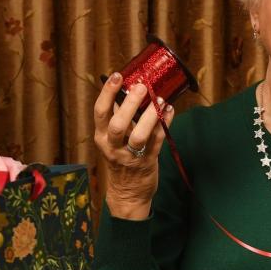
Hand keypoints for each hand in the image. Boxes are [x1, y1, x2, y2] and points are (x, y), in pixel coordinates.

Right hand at [94, 73, 174, 219]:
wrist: (128, 193)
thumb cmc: (121, 160)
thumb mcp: (112, 140)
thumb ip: (117, 117)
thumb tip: (127, 89)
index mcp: (101, 137)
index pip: (100, 112)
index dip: (107, 93)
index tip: (117, 76)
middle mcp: (113, 147)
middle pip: (117, 124)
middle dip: (129, 104)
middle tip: (141, 87)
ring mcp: (130, 156)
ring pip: (139, 135)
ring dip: (150, 116)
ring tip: (159, 99)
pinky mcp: (148, 162)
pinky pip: (157, 140)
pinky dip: (165, 123)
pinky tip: (169, 110)